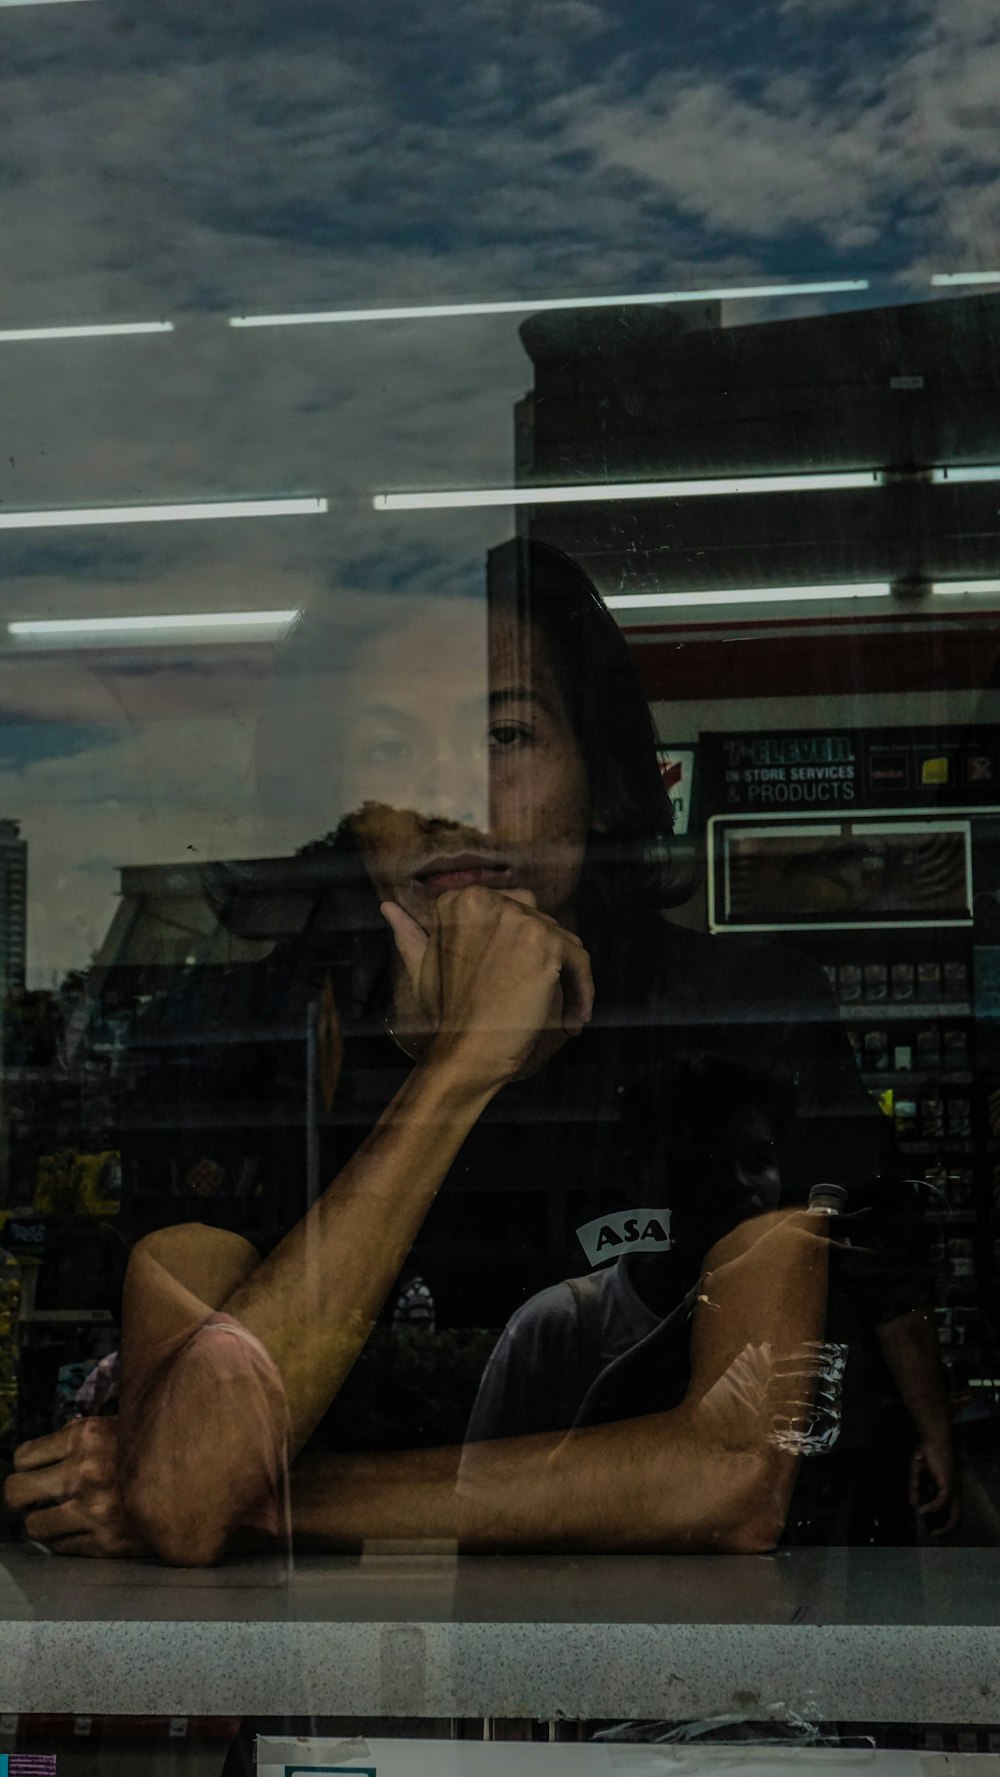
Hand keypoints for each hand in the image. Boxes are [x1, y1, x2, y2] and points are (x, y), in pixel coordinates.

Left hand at [3, 1417, 149, 1557]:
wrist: (201, 1483)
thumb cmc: (157, 1450)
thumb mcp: (119, 1428)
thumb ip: (83, 1436)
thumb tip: (51, 1446)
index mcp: (84, 1437)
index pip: (23, 1457)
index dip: (25, 1466)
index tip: (34, 1471)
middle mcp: (82, 1473)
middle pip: (16, 1492)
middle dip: (21, 1496)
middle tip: (34, 1497)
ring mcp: (92, 1511)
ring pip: (34, 1526)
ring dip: (42, 1522)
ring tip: (56, 1518)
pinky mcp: (104, 1542)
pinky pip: (62, 1546)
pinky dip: (65, 1540)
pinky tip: (81, 1530)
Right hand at [382, 885, 593, 1088]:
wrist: (465, 1051)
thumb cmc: (446, 1014)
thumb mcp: (422, 968)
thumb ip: (410, 934)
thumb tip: (387, 908)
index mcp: (459, 900)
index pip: (511, 909)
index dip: (520, 949)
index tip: (519, 981)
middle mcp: (490, 900)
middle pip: (540, 921)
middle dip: (546, 960)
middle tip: (542, 999)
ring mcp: (520, 919)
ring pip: (564, 941)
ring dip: (566, 979)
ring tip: (561, 1015)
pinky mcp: (547, 943)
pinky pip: (580, 962)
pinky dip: (582, 991)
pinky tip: (573, 1022)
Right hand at [910, 1434, 961, 1539]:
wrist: (931, 1440)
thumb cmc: (926, 1453)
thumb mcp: (917, 1473)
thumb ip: (915, 1488)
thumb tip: (912, 1504)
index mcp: (949, 1490)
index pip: (952, 1514)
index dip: (946, 1526)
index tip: (935, 1537)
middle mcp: (954, 1492)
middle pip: (957, 1519)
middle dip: (948, 1533)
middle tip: (936, 1543)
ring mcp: (953, 1489)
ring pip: (956, 1516)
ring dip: (946, 1527)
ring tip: (934, 1534)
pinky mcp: (948, 1485)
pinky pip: (941, 1502)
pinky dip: (932, 1508)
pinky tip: (922, 1511)